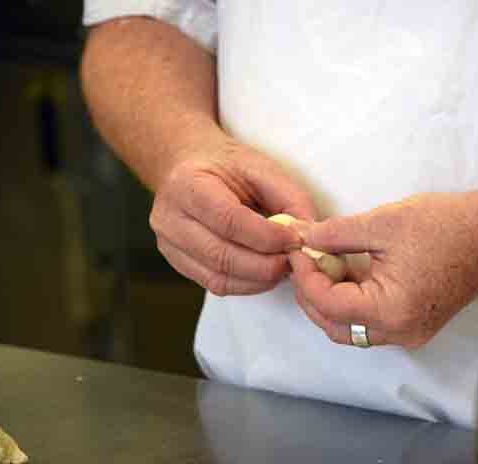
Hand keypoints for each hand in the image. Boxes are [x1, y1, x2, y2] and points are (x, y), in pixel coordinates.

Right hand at [151, 137, 316, 295]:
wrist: (186, 166)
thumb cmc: (226, 165)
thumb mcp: (261, 168)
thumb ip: (289, 197)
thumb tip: (309, 234)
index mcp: (188, 184)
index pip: (229, 220)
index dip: (266, 236)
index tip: (295, 239)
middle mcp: (170, 217)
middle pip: (221, 255)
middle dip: (266, 264)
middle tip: (294, 260)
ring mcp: (168, 244)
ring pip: (218, 277)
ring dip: (259, 278)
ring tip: (282, 266)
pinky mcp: (177, 262)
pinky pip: (214, 284)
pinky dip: (246, 284)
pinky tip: (264, 272)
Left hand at [289, 192, 477, 347]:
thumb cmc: (446, 225)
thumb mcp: (381, 224)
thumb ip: (335, 235)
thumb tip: (304, 238)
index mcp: (391, 311)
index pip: (329, 305)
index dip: (305, 277)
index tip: (297, 250)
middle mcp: (400, 333)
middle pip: (335, 326)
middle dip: (312, 293)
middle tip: (304, 260)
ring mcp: (410, 333)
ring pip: (352, 328)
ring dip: (331, 299)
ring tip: (325, 262)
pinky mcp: (417, 324)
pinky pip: (372, 322)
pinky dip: (353, 300)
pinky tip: (348, 270)